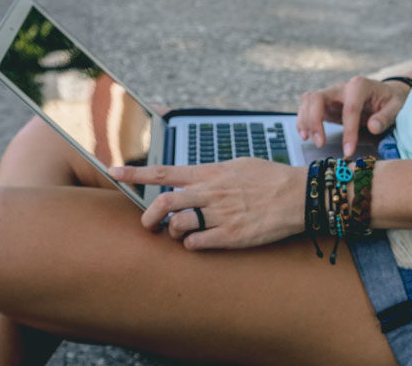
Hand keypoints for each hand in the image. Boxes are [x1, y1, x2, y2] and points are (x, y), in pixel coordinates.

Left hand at [110, 157, 304, 249]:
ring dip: (174, 232)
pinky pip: (197, 245)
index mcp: (210, 173)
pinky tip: (199, 243)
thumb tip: (191, 177)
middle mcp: (211, 192)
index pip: (164, 171)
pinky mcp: (231, 237)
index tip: (112, 172)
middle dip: (149, 217)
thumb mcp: (237, 165)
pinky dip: (192, 246)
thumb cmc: (270, 178)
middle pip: (164, 203)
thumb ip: (211, 172)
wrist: (298, 195)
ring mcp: (220, 215)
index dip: (135, 174)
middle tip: (149, 226)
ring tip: (182, 234)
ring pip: (178, 226)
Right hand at [297, 75, 410, 157]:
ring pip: (308, 100)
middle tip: (320, 144)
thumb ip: (385, 117)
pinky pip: (307, 106)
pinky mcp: (325, 102)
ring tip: (311, 141)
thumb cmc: (390, 100)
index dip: (348, 131)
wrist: (385, 93)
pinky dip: (303, 120)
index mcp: (360, 86)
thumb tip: (373, 127)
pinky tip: (306, 134)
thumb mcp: (395, 107)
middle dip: (315, 121)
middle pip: (318, 98)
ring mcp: (331, 93)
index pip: (350, 108)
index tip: (349, 151)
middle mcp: (342, 87)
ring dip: (306, 121)